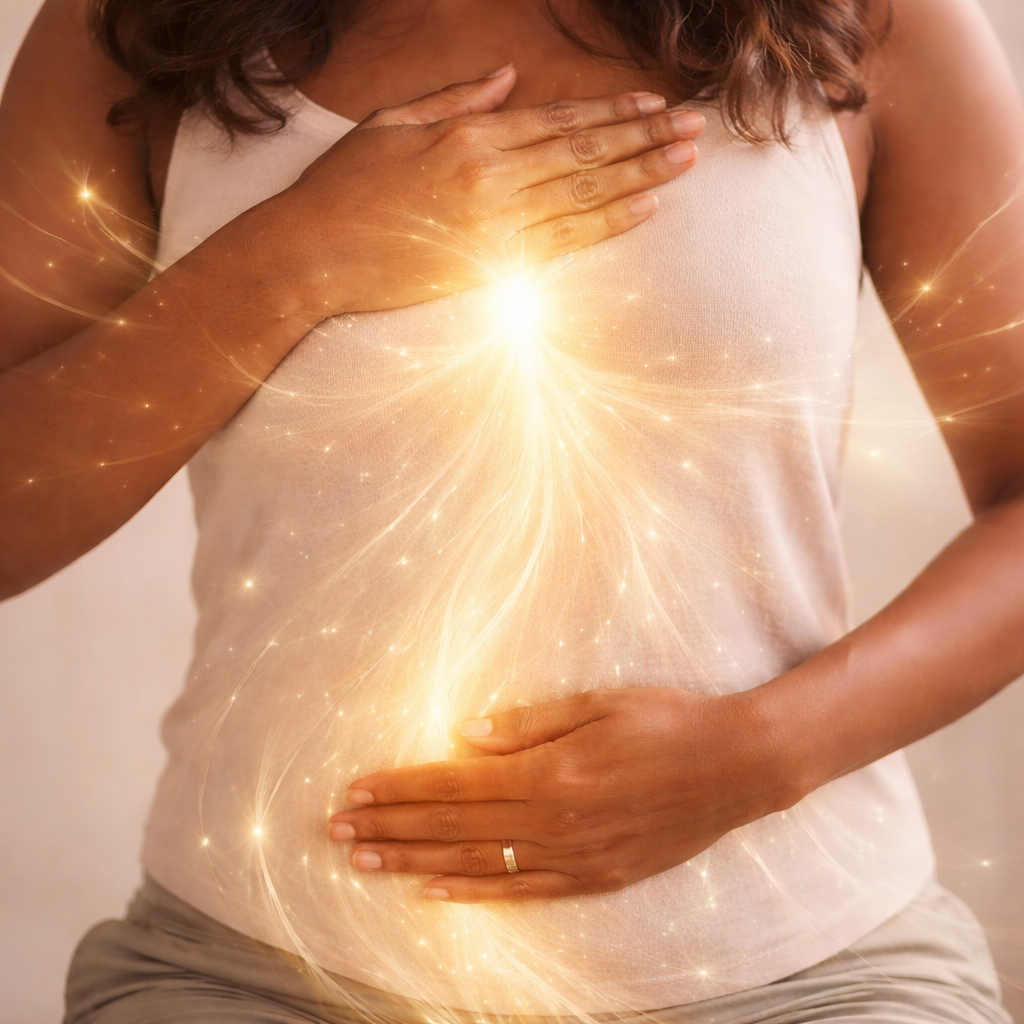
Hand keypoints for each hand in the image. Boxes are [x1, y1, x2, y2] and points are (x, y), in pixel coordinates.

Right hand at [269, 66, 702, 314]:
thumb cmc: (344, 190)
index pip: (558, 121)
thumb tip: (509, 79)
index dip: (612, 113)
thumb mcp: (392, 124)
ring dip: (643, 176)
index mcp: (468, 136)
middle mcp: (492, 176)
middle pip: (586, 153)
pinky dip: (609, 224)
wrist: (312, 257)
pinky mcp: (493, 266)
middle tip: (694, 128)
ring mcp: (497, 224)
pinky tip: (645, 209)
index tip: (653, 105)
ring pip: (586, 194)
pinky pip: (565, 242)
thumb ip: (457, 99)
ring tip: (686, 162)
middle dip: (646, 138)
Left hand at [327, 687, 798, 901]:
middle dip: (389, 826)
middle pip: (453, 827)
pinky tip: (434, 892)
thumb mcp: (598, 704)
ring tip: (364, 860)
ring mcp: (574, 856)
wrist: (736, 767)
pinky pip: (522, 891)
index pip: (453, 785)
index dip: (399, 789)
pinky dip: (473, 894)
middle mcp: (553, 821)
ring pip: (475, 864)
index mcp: (550, 771)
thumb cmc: (667, 722)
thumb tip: (465, 736)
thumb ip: (528, 724)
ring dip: (414, 862)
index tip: (354, 789)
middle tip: (336, 828)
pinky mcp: (595, 877)